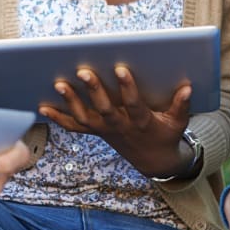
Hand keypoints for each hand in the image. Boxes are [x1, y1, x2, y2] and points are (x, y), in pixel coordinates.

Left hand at [39, 65, 191, 178]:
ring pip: (84, 118)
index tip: (121, 68)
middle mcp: (119, 126)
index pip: (133, 104)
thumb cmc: (165, 133)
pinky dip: (57, 117)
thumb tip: (188, 87)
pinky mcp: (95, 131)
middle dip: (93, 90)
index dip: (127, 87)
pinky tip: (41, 106)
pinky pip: (73, 126)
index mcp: (141, 122)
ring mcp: (104, 130)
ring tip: (58, 83)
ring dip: (70, 101)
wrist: (153, 160)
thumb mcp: (177, 122)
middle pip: (104, 109)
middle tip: (83, 71)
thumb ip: (181, 106)